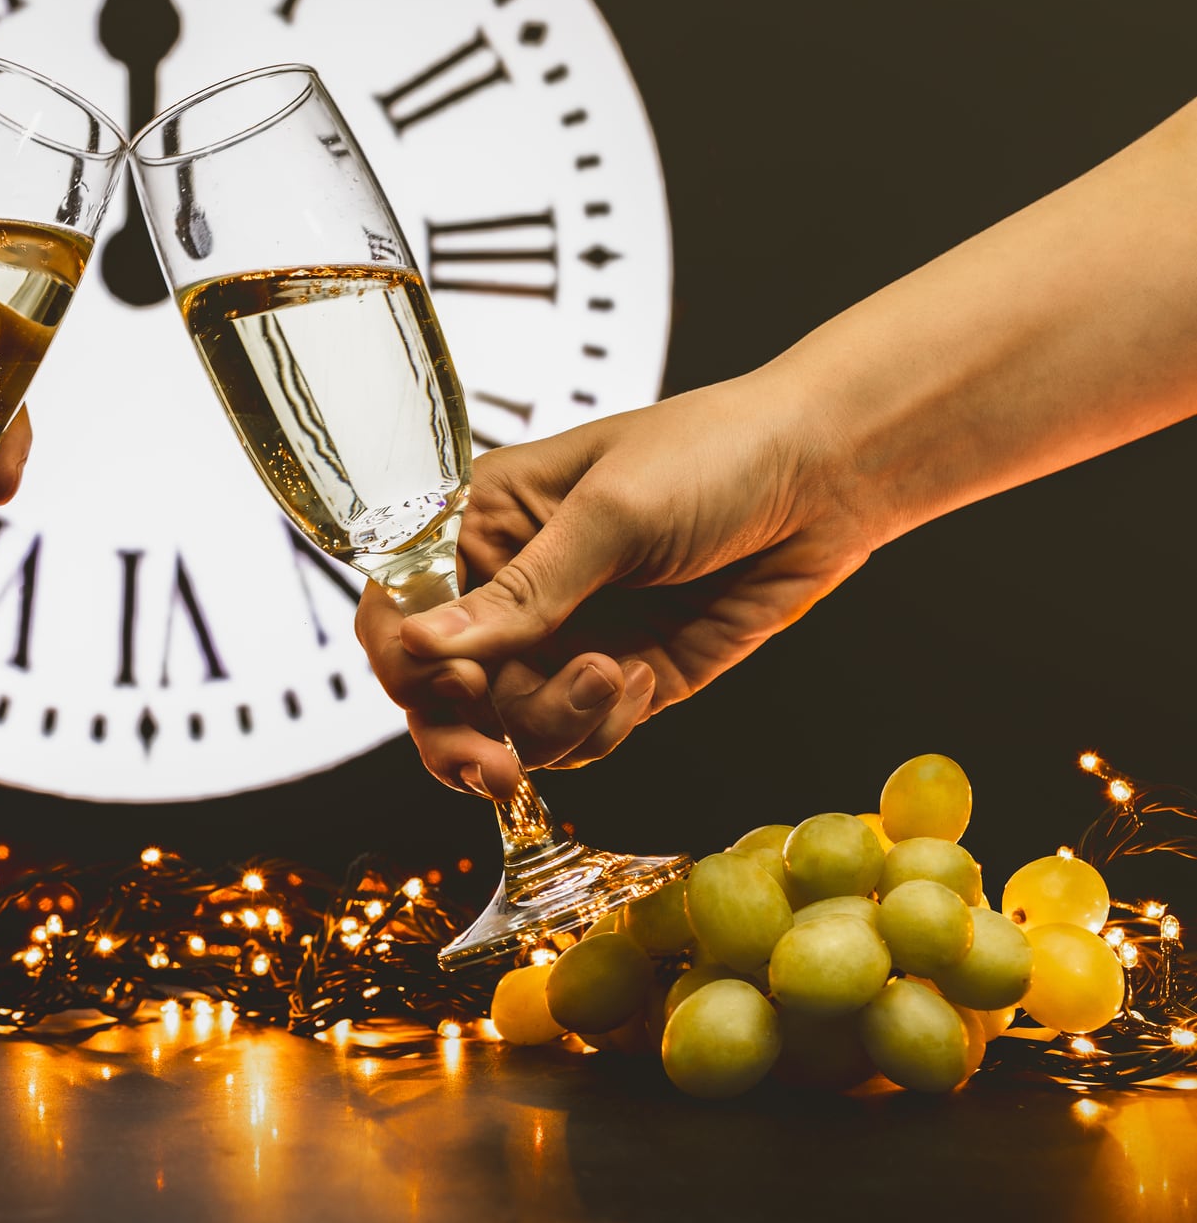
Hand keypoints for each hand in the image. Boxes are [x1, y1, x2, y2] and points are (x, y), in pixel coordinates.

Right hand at [355, 374, 874, 797]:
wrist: (828, 479)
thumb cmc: (714, 454)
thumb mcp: (610, 515)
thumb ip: (521, 594)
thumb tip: (422, 642)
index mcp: (479, 522)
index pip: (395, 606)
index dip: (405, 659)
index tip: (454, 682)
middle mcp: (508, 589)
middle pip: (437, 692)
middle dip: (460, 738)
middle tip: (498, 769)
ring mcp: (560, 640)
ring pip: (506, 728)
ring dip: (551, 725)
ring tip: (613, 678)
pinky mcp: (616, 682)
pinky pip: (575, 739)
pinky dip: (602, 728)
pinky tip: (645, 677)